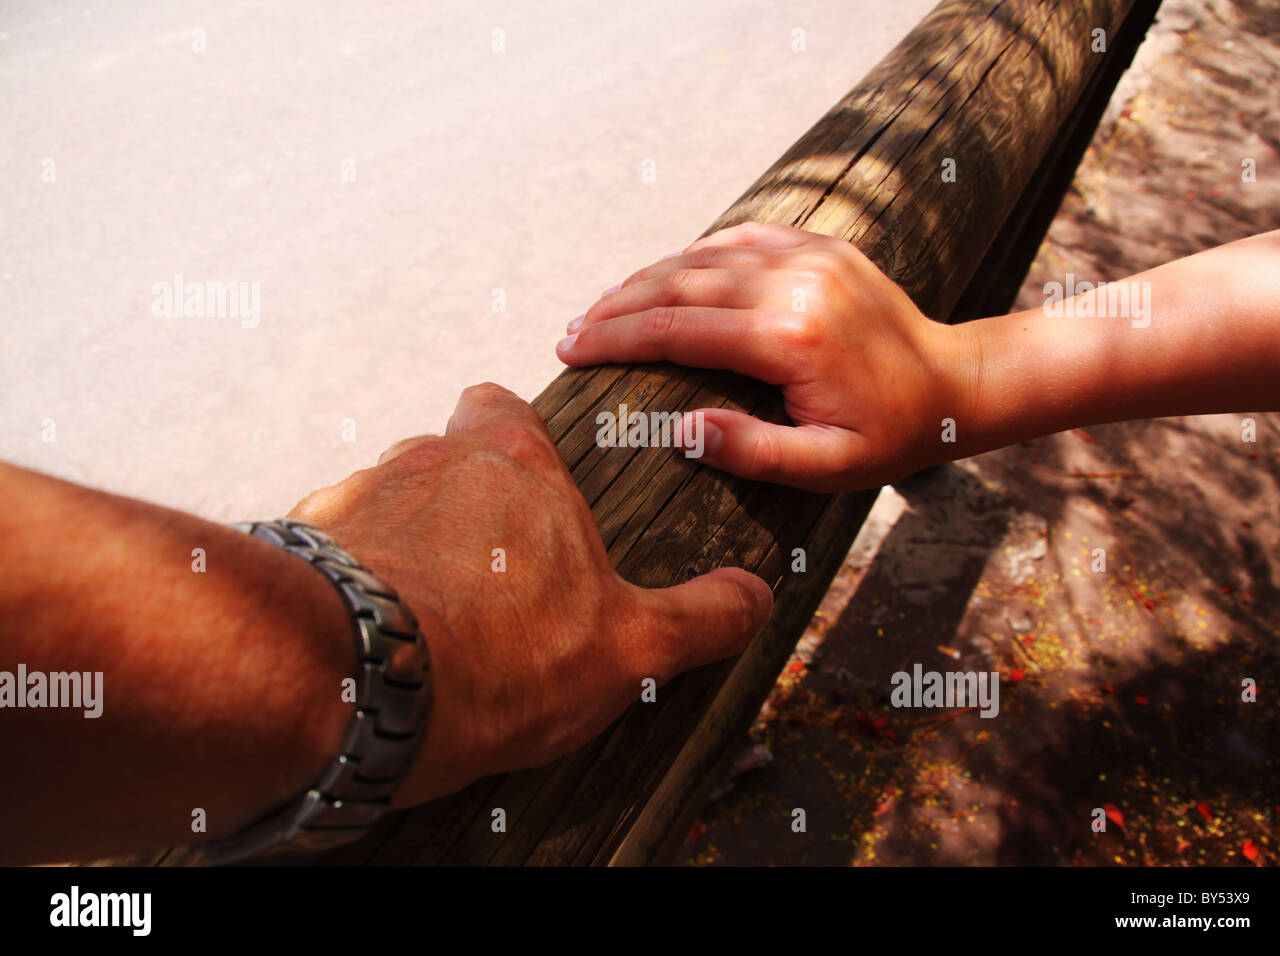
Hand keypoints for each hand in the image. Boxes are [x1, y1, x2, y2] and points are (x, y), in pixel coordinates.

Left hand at [287, 383, 771, 804]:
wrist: (356, 685)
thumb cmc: (500, 653)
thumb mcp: (629, 646)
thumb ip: (699, 617)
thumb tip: (755, 600)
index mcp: (511, 462)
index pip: (502, 407)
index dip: (512, 439)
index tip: (526, 482)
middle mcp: (426, 460)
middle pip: (440, 457)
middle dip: (458, 505)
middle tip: (485, 575)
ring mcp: (354, 497)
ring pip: (382, 506)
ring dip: (400, 547)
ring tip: (422, 619)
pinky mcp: (299, 547)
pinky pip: (328, 554)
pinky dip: (347, 585)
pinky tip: (367, 638)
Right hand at [556, 221, 973, 491]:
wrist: (957, 384)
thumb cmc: (891, 437)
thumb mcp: (827, 467)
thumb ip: (752, 452)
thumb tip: (678, 431)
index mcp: (790, 338)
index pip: (676, 330)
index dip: (614, 339)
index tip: (569, 351)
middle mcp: (795, 283)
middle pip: (678, 285)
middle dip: (615, 307)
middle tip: (569, 331)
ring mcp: (809, 256)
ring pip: (703, 256)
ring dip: (647, 279)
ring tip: (603, 306)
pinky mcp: (820, 245)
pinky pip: (741, 238)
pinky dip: (694, 255)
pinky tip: (665, 274)